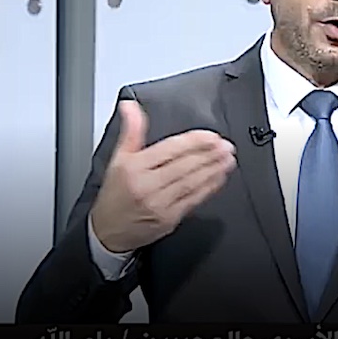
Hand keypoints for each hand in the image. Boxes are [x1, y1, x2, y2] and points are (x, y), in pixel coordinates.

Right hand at [90, 100, 236, 252]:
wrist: (108, 232)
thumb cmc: (115, 195)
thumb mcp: (118, 159)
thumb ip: (131, 130)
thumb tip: (130, 106)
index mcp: (134, 167)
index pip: (170, 149)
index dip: (194, 142)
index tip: (212, 136)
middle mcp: (147, 185)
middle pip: (185, 166)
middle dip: (209, 154)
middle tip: (227, 145)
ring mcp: (159, 204)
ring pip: (192, 182)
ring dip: (214, 169)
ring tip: (228, 158)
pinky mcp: (170, 219)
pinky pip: (194, 199)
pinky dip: (209, 187)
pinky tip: (219, 177)